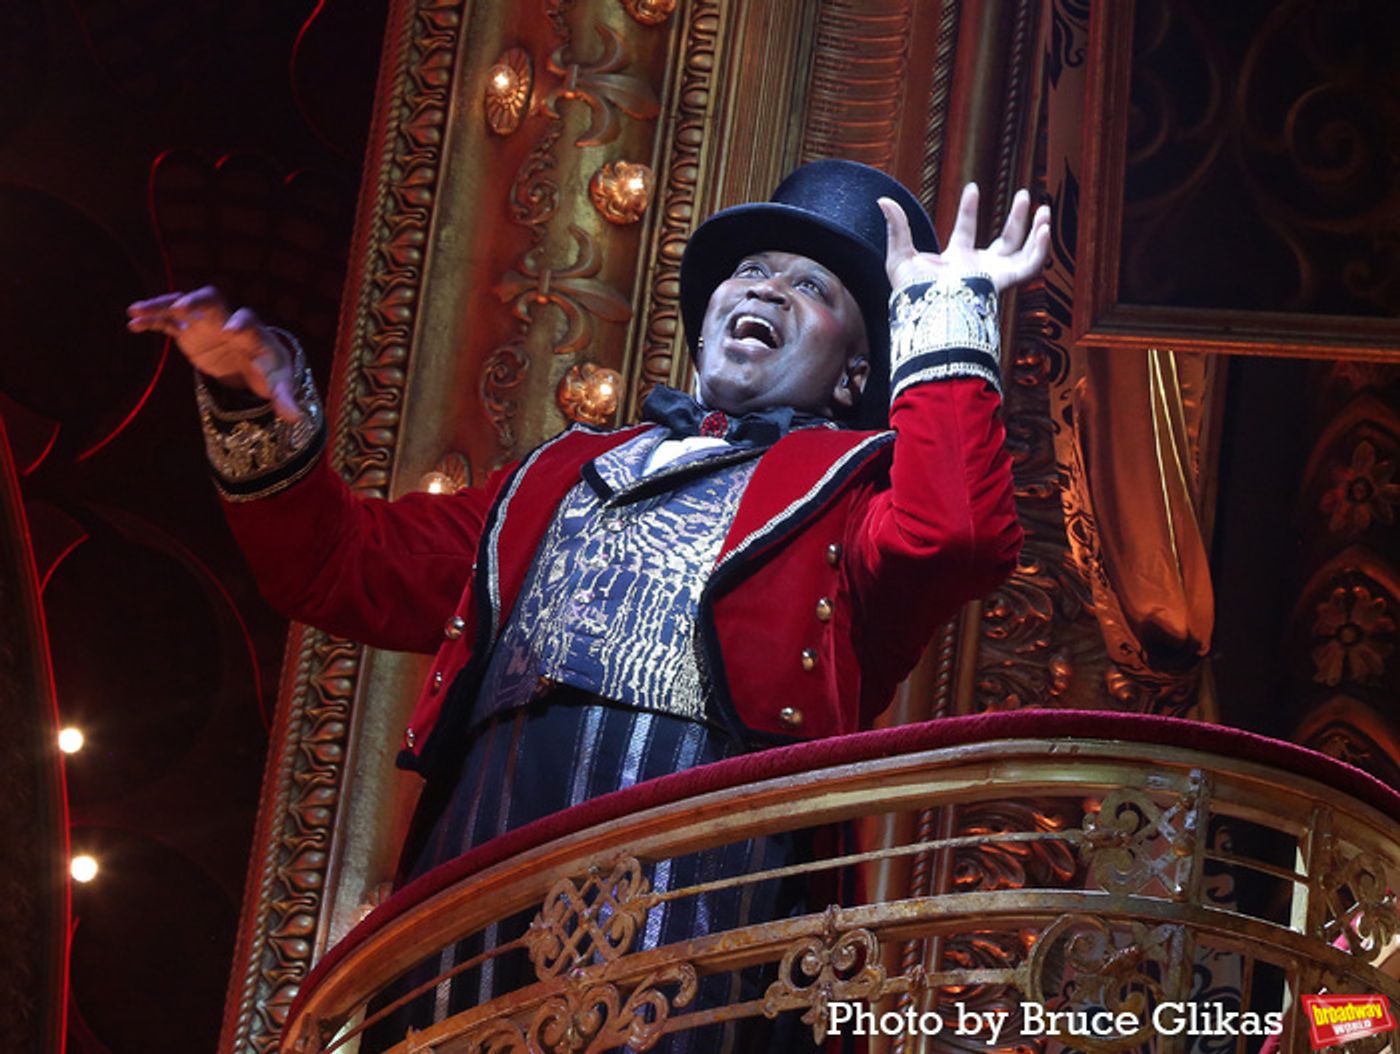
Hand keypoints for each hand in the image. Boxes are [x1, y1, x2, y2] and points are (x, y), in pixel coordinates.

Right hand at [126, 287, 301, 421]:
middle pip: (213, 300)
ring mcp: (205, 323)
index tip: (230, 332)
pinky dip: (152, 320)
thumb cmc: (269, 369)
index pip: (248, 321)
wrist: (254, 360)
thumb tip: (296, 419)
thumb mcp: (278, 384)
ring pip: (183, 305)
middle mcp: (226, 320)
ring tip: (135, 309)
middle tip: (180, 306)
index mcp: (252, 332)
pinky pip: (168, 321)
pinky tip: (132, 324)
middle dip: (197, 301)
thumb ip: (285, 399)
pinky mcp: (188, 330)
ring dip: (161, 305)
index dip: (240, 324)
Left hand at [878, 183, 1050, 293]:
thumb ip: (897, 226)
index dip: (968, 209)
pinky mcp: (1003, 282)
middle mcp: (977, 269)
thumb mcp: (900, 254)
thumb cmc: (910, 292)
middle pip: (1006, 240)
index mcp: (955, 261)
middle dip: (1017, 217)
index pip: (966, 230)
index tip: (972, 188)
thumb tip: (883, 201)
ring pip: (1023, 252)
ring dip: (1035, 231)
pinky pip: (1030, 267)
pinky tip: (1044, 229)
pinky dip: (1040, 249)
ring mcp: (992, 276)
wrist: (926, 309)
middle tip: (1025, 194)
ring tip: (1044, 208)